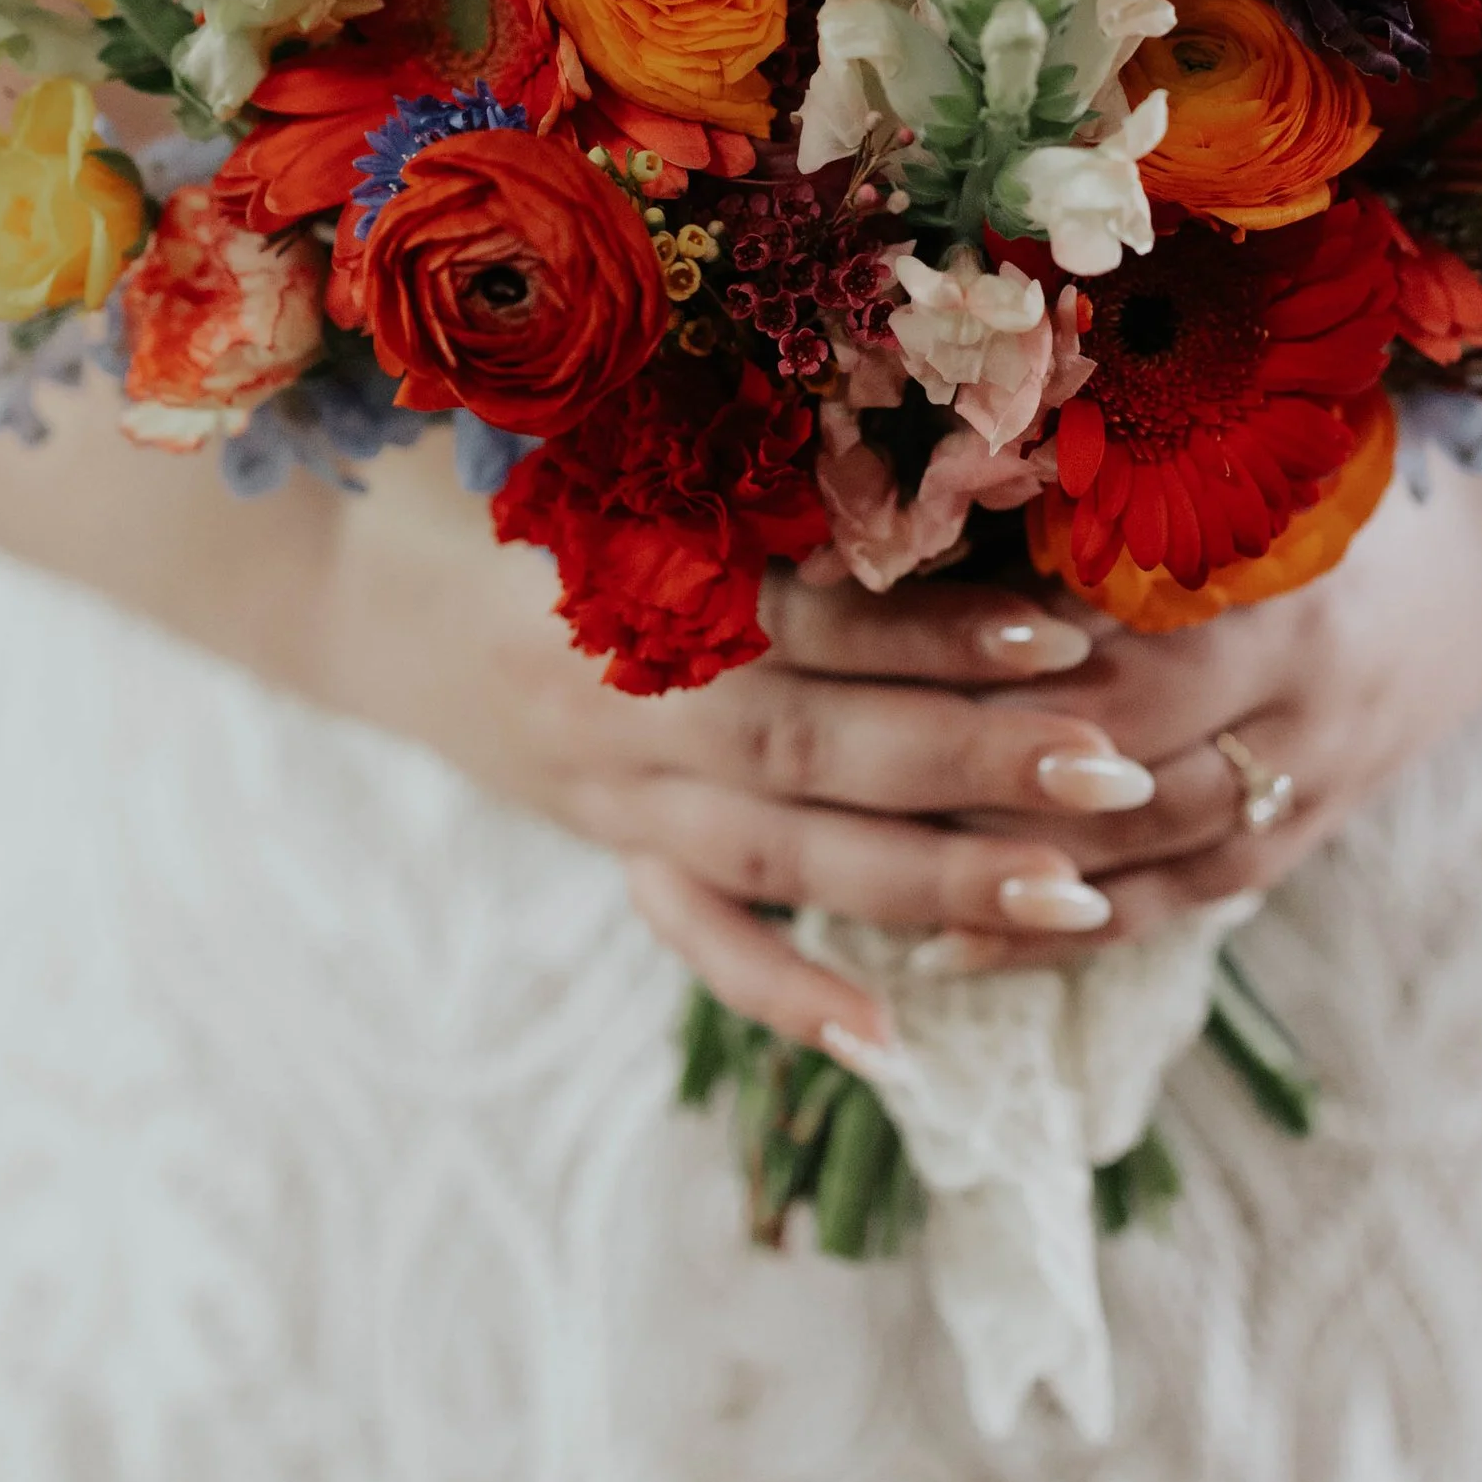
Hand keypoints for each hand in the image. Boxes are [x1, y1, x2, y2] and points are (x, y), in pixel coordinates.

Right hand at [311, 452, 1162, 1061]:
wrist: (358, 575)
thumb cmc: (531, 477)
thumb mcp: (625, 446)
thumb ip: (767, 466)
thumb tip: (950, 447)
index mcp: (640, 583)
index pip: (814, 619)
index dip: (937, 631)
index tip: (1067, 635)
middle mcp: (630, 700)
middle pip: (821, 748)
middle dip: (978, 769)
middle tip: (1122, 776)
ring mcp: (620, 793)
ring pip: (786, 852)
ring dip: (933, 881)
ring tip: (1075, 896)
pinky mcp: (614, 848)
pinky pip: (699, 934)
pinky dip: (790, 986)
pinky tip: (893, 1035)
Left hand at [753, 456, 1481, 973]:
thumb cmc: (1347, 471)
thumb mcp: (1261, 441)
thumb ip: (1125, 460)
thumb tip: (938, 458)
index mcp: (1280, 556)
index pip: (1112, 604)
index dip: (985, 622)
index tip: (850, 620)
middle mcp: (1302, 675)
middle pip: (1119, 729)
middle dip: (978, 750)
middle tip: (833, 760)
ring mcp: (1315, 765)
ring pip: (1143, 837)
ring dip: (1007, 860)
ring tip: (863, 872)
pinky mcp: (1310, 829)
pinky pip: (1181, 901)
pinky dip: (1069, 928)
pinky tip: (959, 945)